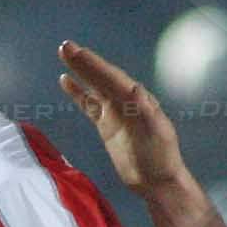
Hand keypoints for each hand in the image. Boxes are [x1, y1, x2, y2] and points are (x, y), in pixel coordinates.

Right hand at [56, 41, 190, 196]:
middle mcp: (125, 100)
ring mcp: (115, 111)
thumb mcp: (159, 133)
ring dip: (80, 71)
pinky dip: (78, 92)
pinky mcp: (106, 125)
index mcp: (138, 99)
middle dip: (84, 62)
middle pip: (101, 77)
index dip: (95, 66)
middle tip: (65, 47)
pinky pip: (88, 104)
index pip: (113, 78)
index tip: (78, 53)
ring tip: (63, 54)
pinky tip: (65, 80)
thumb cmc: (162, 157)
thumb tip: (135, 89)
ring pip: (94, 86)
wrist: (156, 180)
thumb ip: (147, 111)